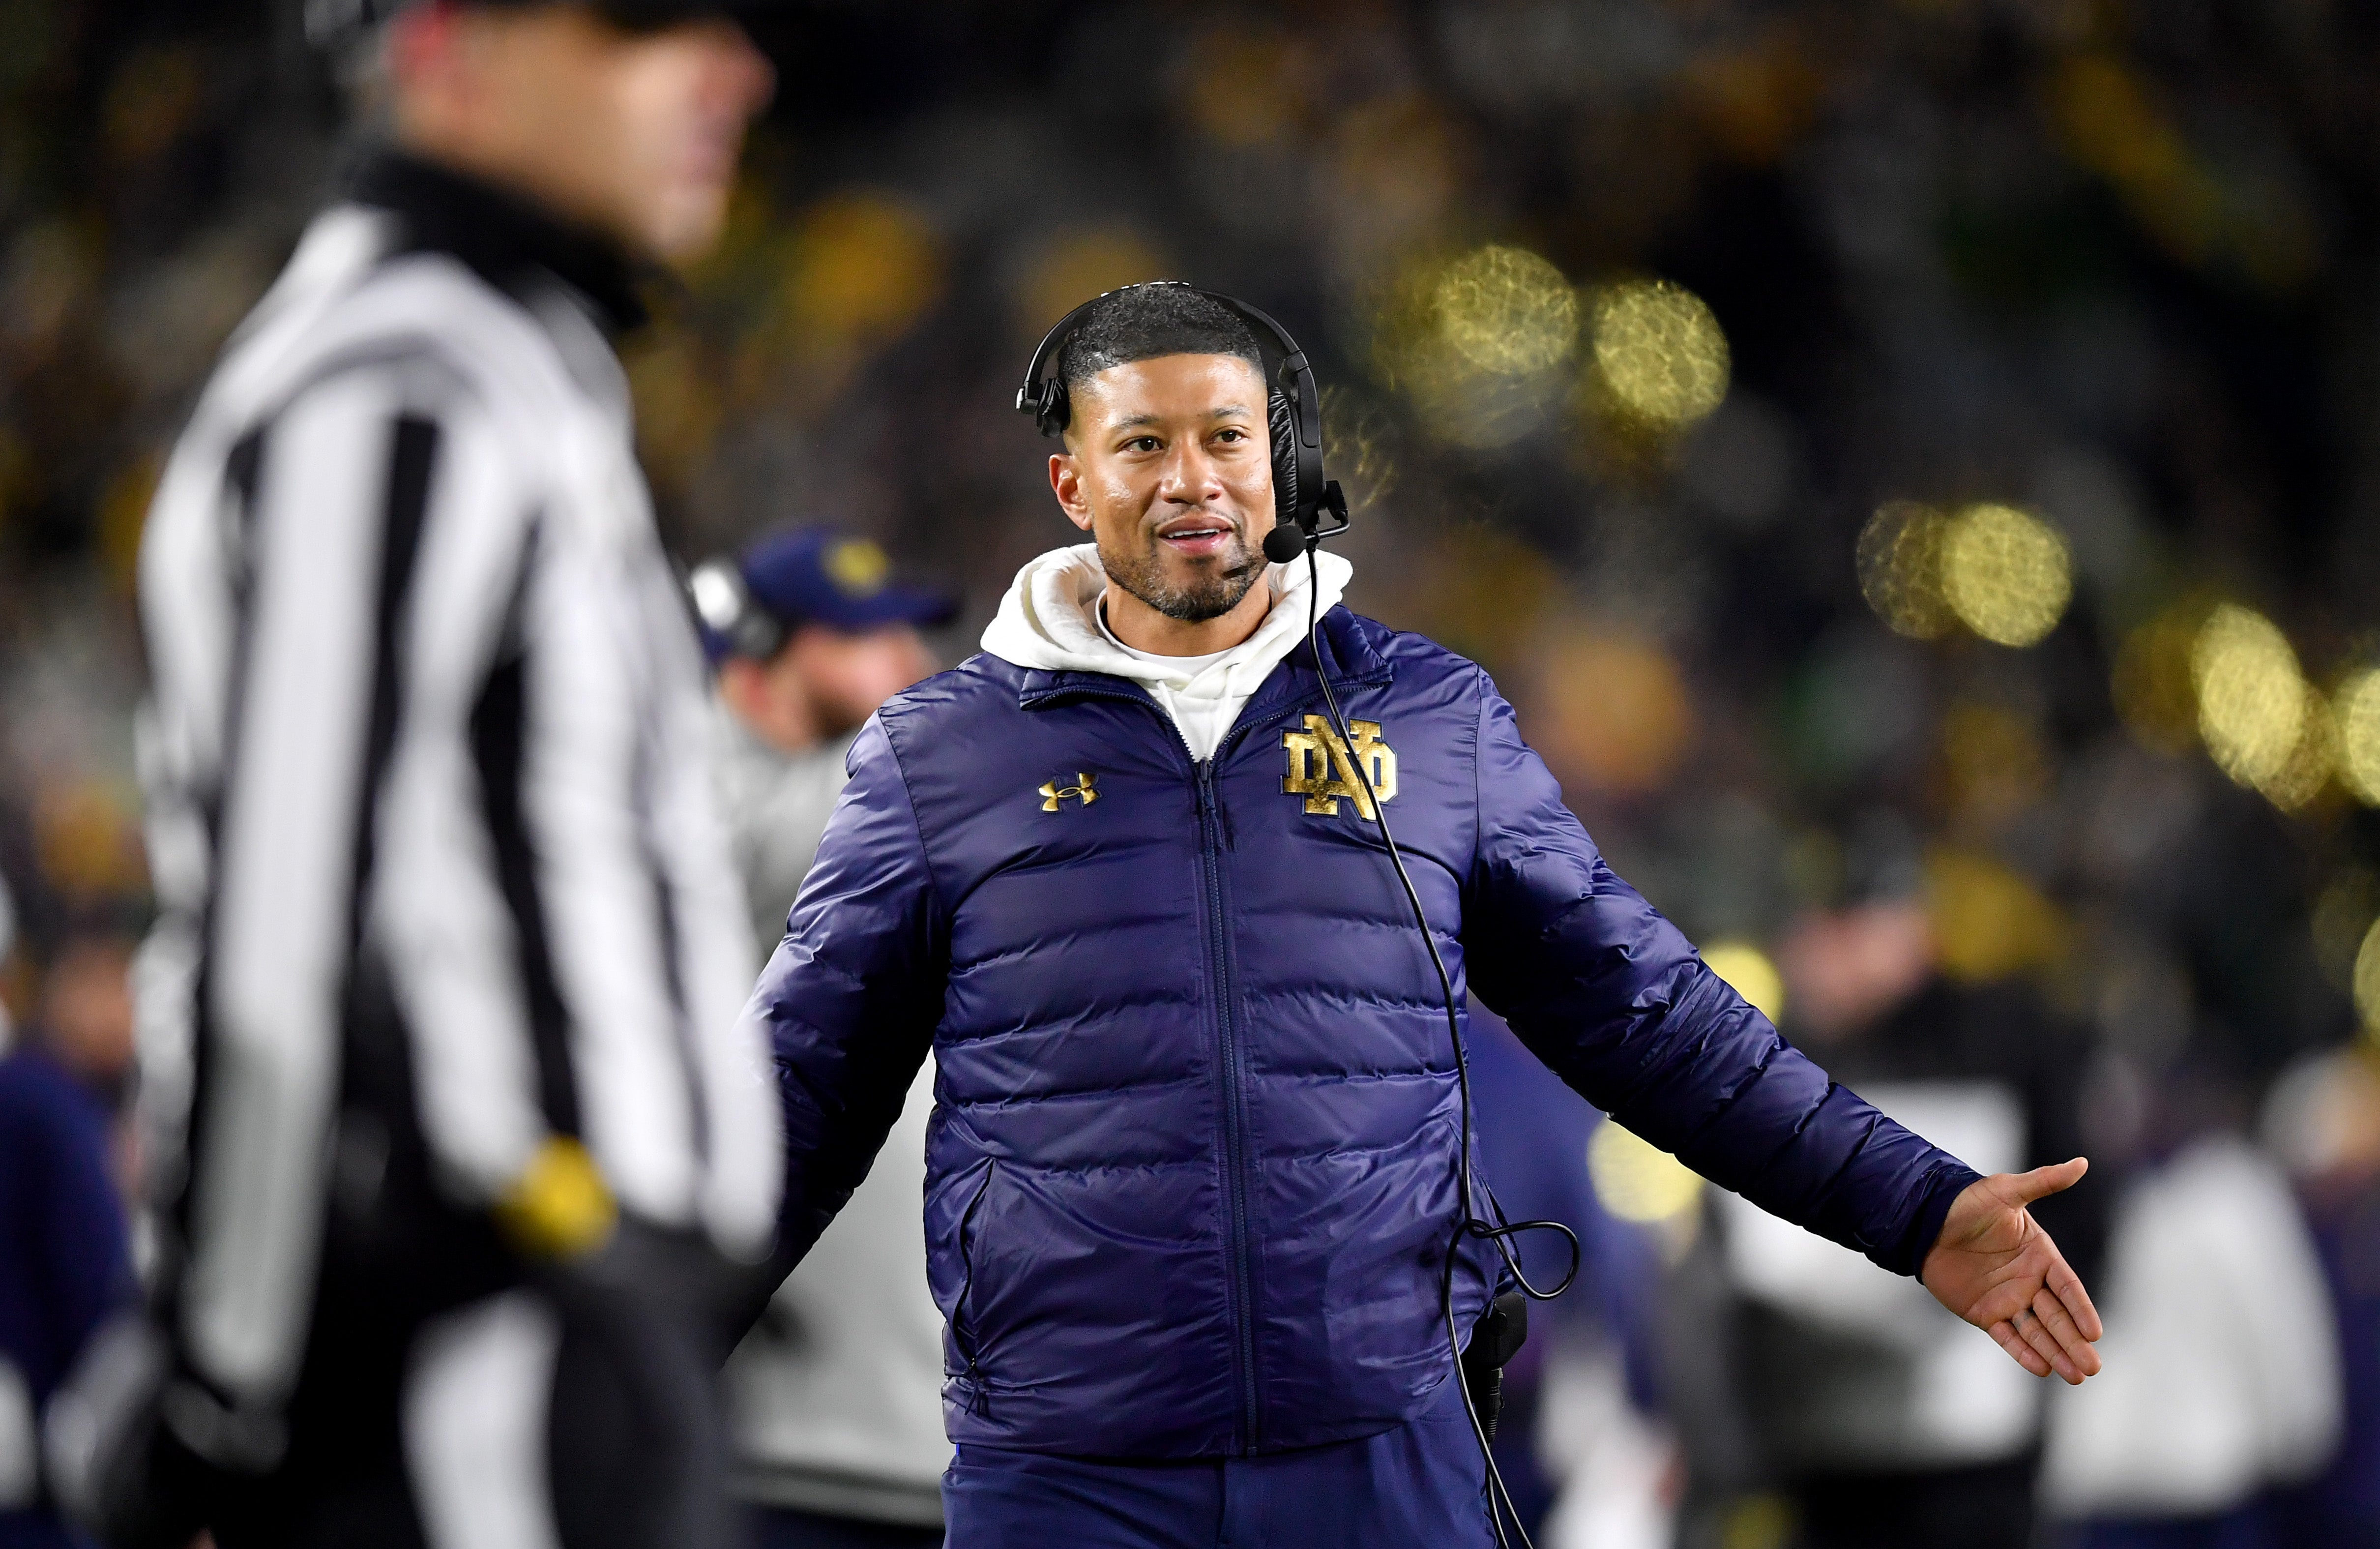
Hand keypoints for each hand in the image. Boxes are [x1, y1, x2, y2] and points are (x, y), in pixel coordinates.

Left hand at [1920, 1158, 2103, 1384]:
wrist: (1925, 1219)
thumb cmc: (1968, 1203)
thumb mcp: (2006, 1191)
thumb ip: (2044, 1181)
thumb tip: (2082, 1163)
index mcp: (2041, 1255)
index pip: (2068, 1286)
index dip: (2081, 1309)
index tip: (2095, 1333)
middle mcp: (2029, 1281)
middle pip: (2057, 1316)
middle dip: (2075, 1342)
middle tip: (2093, 1367)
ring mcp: (2008, 1299)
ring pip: (2037, 1331)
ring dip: (2056, 1353)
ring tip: (2077, 1376)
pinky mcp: (1985, 1313)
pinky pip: (2008, 1337)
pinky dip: (2023, 1353)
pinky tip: (2041, 1369)